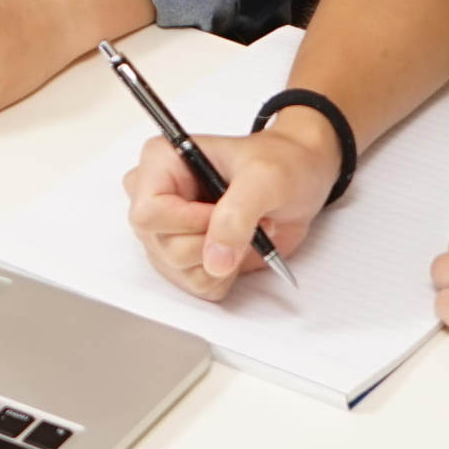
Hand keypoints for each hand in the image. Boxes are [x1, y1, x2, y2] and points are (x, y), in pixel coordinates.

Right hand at [124, 122, 333, 301]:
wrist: (300, 179)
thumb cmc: (281, 163)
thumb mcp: (264, 177)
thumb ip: (237, 215)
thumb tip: (215, 259)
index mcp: (161, 163)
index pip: (148, 213)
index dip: (187, 223)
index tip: (223, 215)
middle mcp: (157, 199)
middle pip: (164, 247)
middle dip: (213, 242)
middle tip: (247, 218)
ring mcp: (168, 232)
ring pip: (180, 272)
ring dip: (225, 260)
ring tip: (247, 229)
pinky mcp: (185, 257)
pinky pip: (197, 286)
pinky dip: (227, 274)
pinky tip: (240, 246)